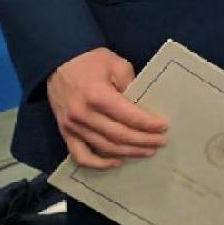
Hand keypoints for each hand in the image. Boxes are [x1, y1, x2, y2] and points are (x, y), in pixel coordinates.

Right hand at [46, 47, 167, 169]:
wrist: (60, 61)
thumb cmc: (91, 61)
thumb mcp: (117, 64)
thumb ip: (131, 84)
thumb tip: (143, 107)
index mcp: (98, 95)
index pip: (128, 116)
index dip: (147, 124)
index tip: (163, 128)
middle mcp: (84, 115)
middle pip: (118, 136)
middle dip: (143, 141)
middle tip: (161, 142)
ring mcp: (72, 127)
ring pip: (104, 147)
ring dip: (128, 152)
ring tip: (146, 151)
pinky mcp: (65, 133)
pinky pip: (81, 156)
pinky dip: (99, 164)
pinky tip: (116, 162)